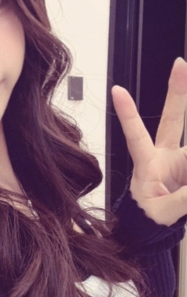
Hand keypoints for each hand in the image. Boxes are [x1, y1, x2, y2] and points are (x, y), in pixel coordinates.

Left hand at [111, 57, 186, 225]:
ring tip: (181, 181)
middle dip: (178, 92)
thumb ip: (185, 198)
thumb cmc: (147, 220)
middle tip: (180, 64)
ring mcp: (180, 162)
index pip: (135, 135)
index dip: (127, 114)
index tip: (116, 91)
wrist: (152, 232)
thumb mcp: (162, 212)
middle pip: (172, 120)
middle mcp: (163, 157)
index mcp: (147, 166)